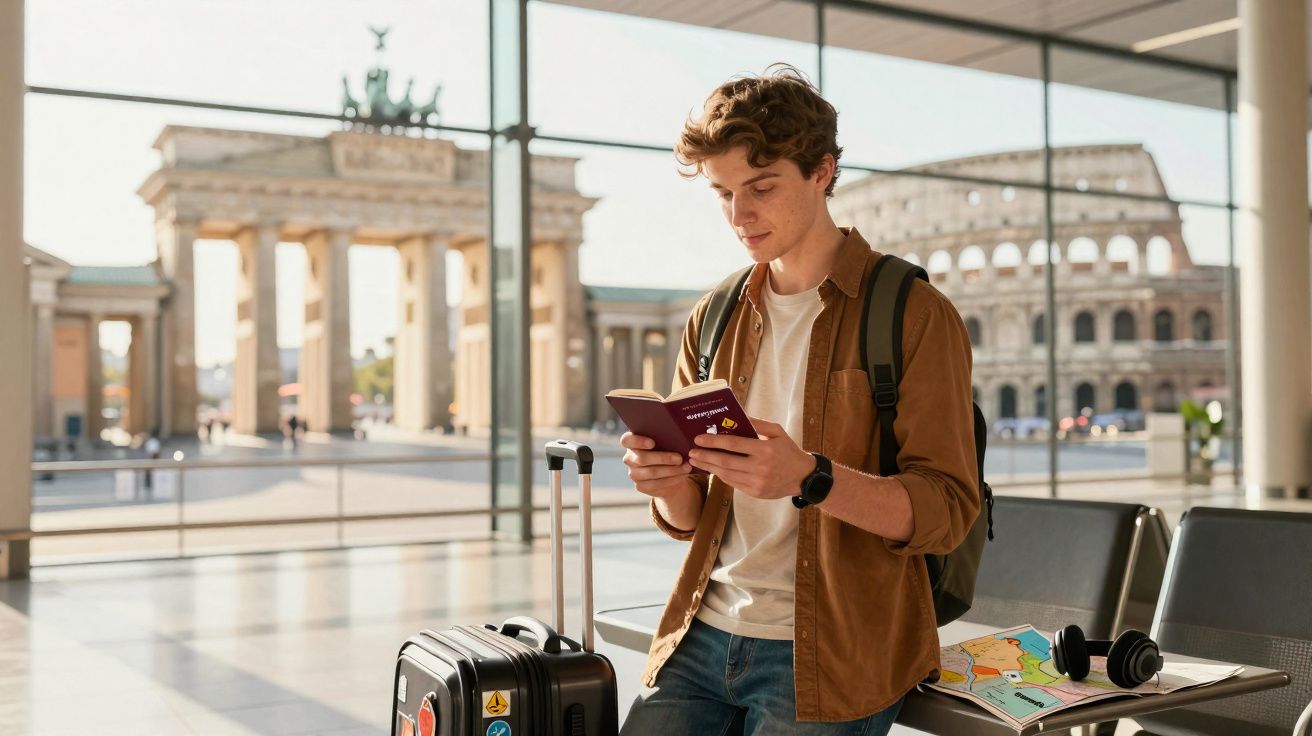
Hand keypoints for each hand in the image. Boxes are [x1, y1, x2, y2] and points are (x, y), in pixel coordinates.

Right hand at [621, 432, 693, 498]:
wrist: (668, 470)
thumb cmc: (667, 449)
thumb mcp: (665, 441)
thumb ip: (665, 437)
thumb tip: (679, 437)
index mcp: (631, 442)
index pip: (627, 440)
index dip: (638, 441)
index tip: (652, 443)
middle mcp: (629, 458)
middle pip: (642, 458)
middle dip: (663, 458)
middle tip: (679, 458)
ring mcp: (633, 473)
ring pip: (651, 472)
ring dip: (671, 470)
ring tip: (686, 467)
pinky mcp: (640, 486)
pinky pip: (656, 484)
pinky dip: (672, 479)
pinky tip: (682, 475)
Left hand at [688, 417, 814, 499]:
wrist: (803, 477)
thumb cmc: (788, 450)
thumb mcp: (777, 432)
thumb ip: (757, 423)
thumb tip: (738, 415)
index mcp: (765, 449)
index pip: (733, 444)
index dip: (713, 442)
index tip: (699, 439)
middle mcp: (760, 467)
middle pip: (725, 461)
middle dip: (705, 456)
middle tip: (691, 452)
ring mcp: (757, 482)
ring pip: (726, 474)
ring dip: (709, 467)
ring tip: (698, 461)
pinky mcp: (755, 493)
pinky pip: (733, 483)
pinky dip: (721, 476)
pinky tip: (713, 469)